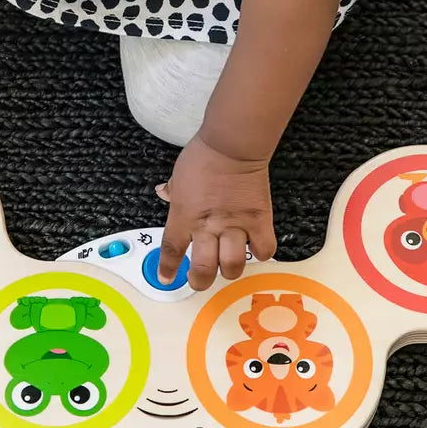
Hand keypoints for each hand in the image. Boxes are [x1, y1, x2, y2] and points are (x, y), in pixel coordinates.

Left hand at [158, 135, 277, 290]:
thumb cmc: (203, 156)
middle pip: (203, 269)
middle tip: (200, 280)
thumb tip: (164, 193)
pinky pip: (263, 248)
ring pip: (232, 265)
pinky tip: (254, 248)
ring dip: (228, 270)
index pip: (172, 250)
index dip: (168, 269)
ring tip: (227, 266)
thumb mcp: (178, 175)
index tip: (167, 278)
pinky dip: (259, 253)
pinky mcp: (259, 220)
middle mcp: (208, 226)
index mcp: (184, 215)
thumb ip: (172, 191)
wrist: (232, 146)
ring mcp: (235, 225)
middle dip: (199, 281)